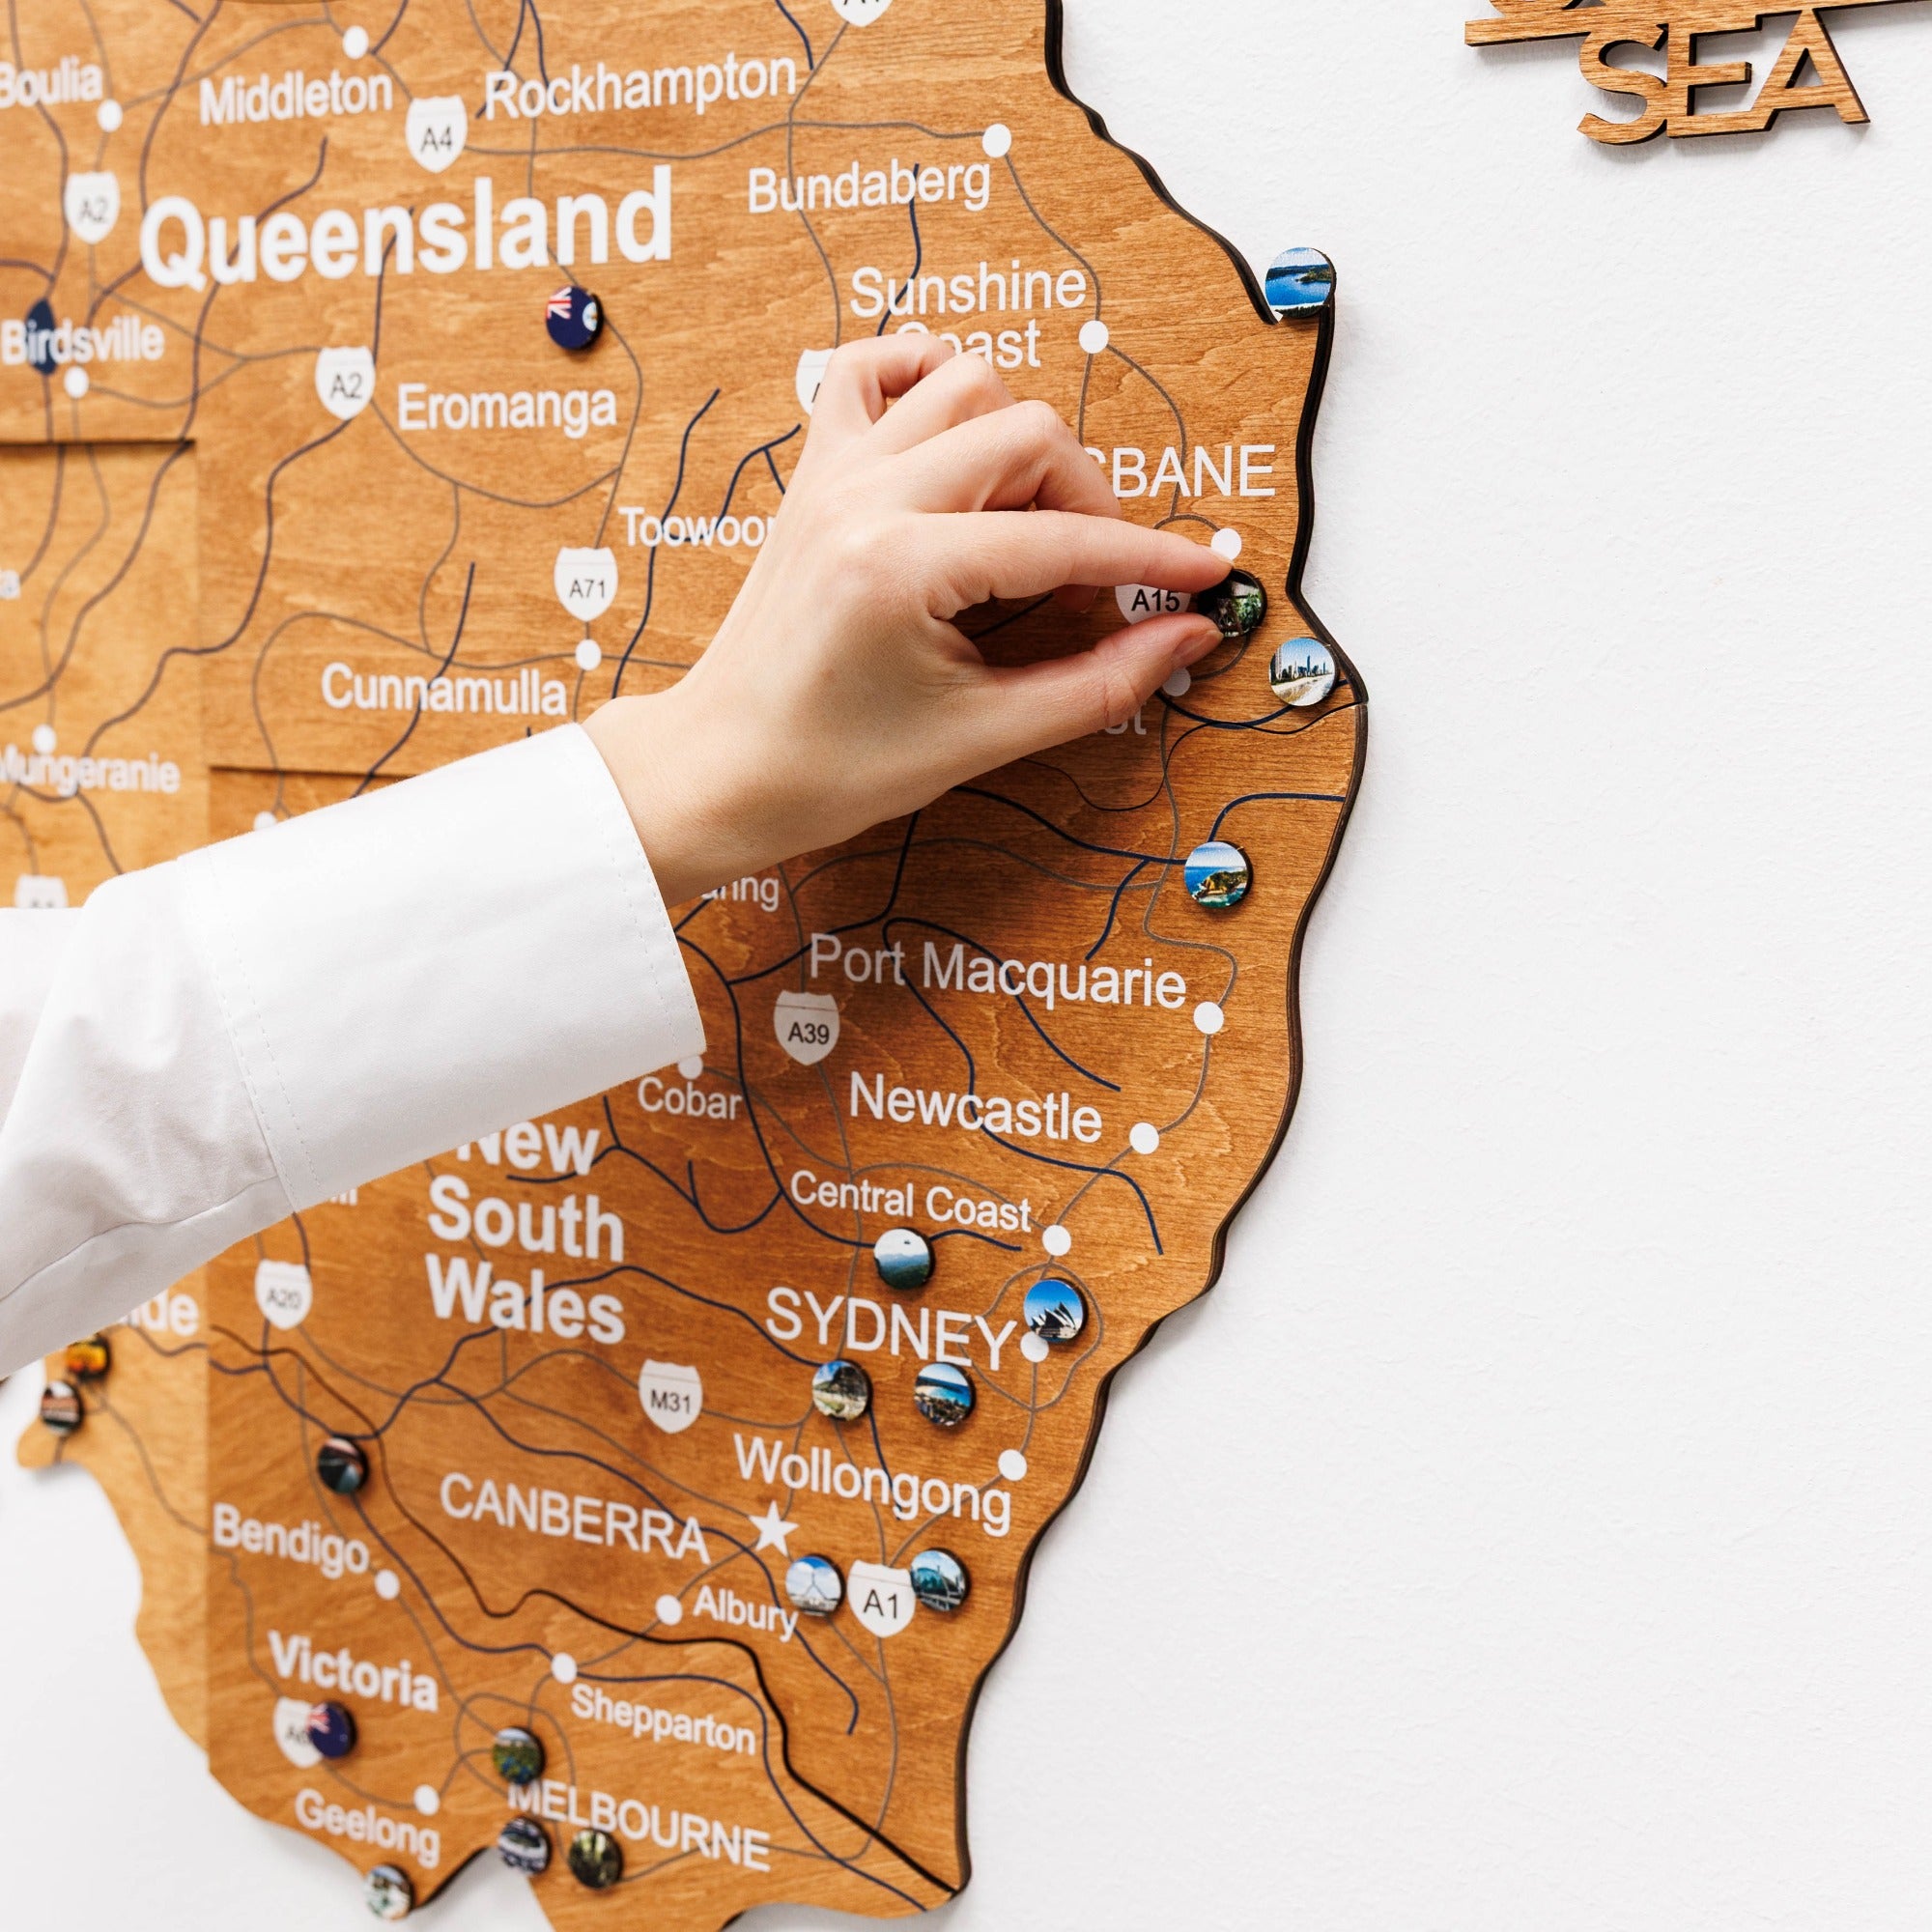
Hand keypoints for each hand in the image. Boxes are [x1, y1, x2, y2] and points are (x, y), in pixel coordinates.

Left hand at [584, 336, 1228, 905]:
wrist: (722, 770)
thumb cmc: (831, 768)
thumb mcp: (979, 739)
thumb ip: (1095, 684)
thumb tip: (1183, 638)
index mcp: (902, 567)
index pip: (1064, 542)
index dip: (1149, 562)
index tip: (1202, 576)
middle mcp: (865, 497)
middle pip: (1027, 431)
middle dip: (1086, 502)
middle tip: (1089, 584)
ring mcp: (833, 472)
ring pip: (964, 382)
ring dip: (1020, 441)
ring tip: (1027, 524)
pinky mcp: (813, 472)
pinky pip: (870, 369)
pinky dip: (925, 379)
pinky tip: (955, 444)